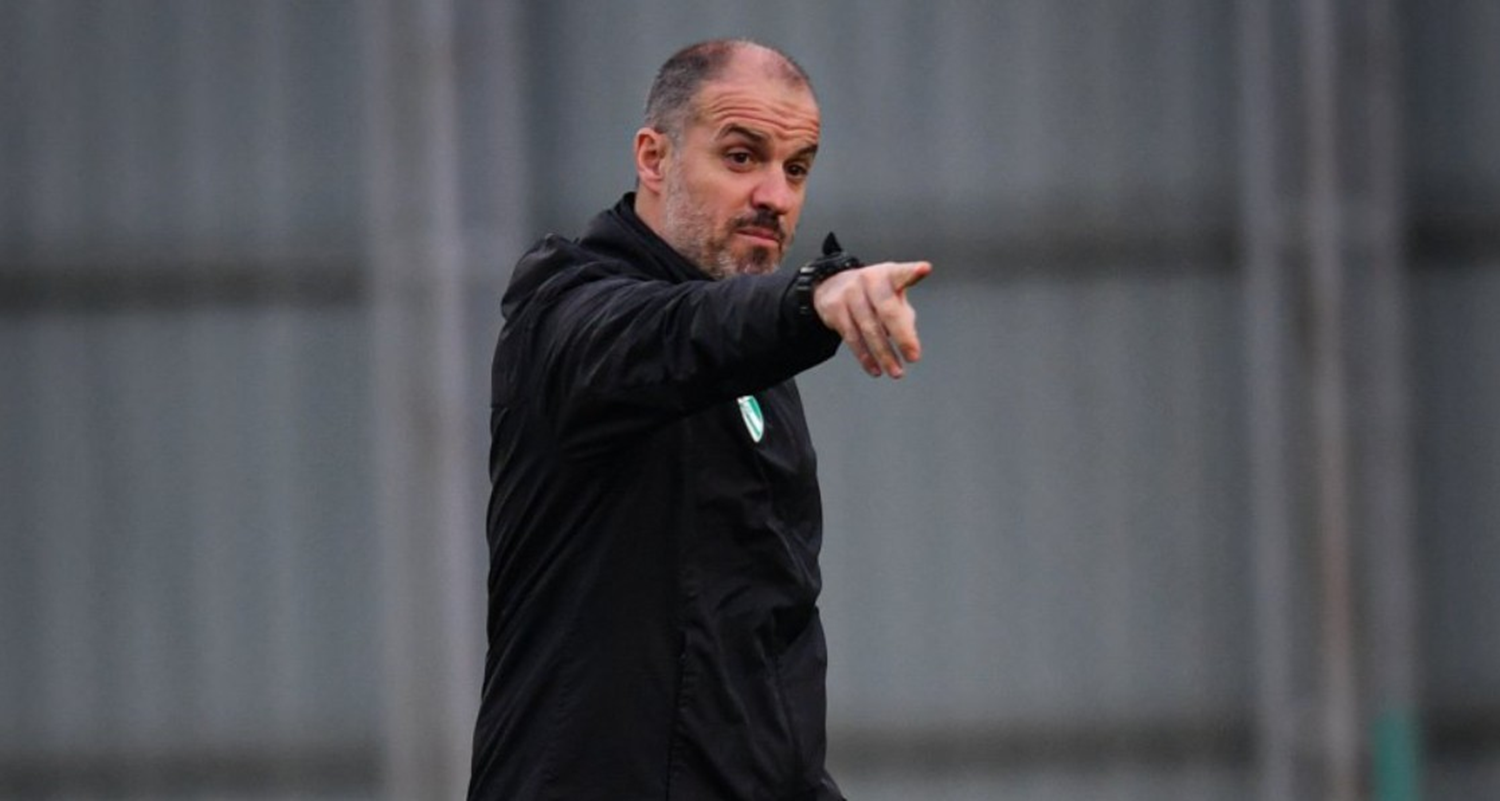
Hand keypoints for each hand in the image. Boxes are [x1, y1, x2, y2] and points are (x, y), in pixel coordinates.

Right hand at [813, 260, 931, 377]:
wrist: (832, 286)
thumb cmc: (873, 295)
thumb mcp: (892, 297)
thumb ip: (904, 317)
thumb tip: (909, 343)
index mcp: (888, 275)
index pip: (901, 274)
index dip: (912, 272)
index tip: (924, 269)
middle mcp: (868, 281)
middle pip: (887, 310)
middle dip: (902, 336)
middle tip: (914, 357)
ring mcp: (850, 294)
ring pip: (869, 329)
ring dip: (884, 354)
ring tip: (896, 372)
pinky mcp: (835, 309)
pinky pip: (852, 338)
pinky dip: (865, 357)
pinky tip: (875, 369)